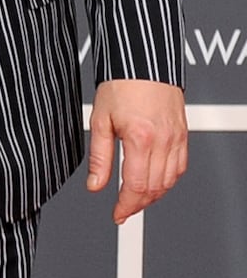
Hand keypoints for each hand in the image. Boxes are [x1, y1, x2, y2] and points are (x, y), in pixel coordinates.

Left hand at [86, 79, 186, 223]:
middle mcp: (163, 140)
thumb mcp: (100, 121)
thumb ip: (99, 157)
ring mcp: (176, 137)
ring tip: (136, 199)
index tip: (117, 215)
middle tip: (124, 210)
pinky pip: (180, 166)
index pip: (136, 186)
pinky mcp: (182, 133)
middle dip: (138, 204)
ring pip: (170, 180)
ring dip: (154, 195)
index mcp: (140, 138)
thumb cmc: (121, 85)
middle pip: (155, 188)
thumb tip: (95, 185)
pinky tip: (155, 181)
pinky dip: (168, 179)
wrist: (143, 62)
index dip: (126, 206)